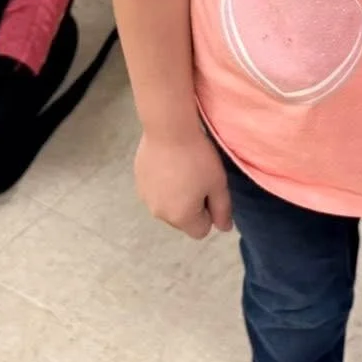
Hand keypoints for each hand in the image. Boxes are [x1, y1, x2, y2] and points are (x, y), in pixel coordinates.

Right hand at [134, 125, 232, 239]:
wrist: (168, 129)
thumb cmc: (198, 157)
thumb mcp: (218, 183)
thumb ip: (222, 210)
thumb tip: (224, 228)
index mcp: (181, 218)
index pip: (201, 231)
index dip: (209, 213)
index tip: (209, 190)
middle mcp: (160, 214)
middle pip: (182, 221)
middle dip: (192, 206)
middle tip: (198, 179)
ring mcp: (146, 199)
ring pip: (168, 206)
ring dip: (176, 196)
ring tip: (182, 170)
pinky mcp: (138, 182)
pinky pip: (156, 192)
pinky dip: (163, 185)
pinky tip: (169, 165)